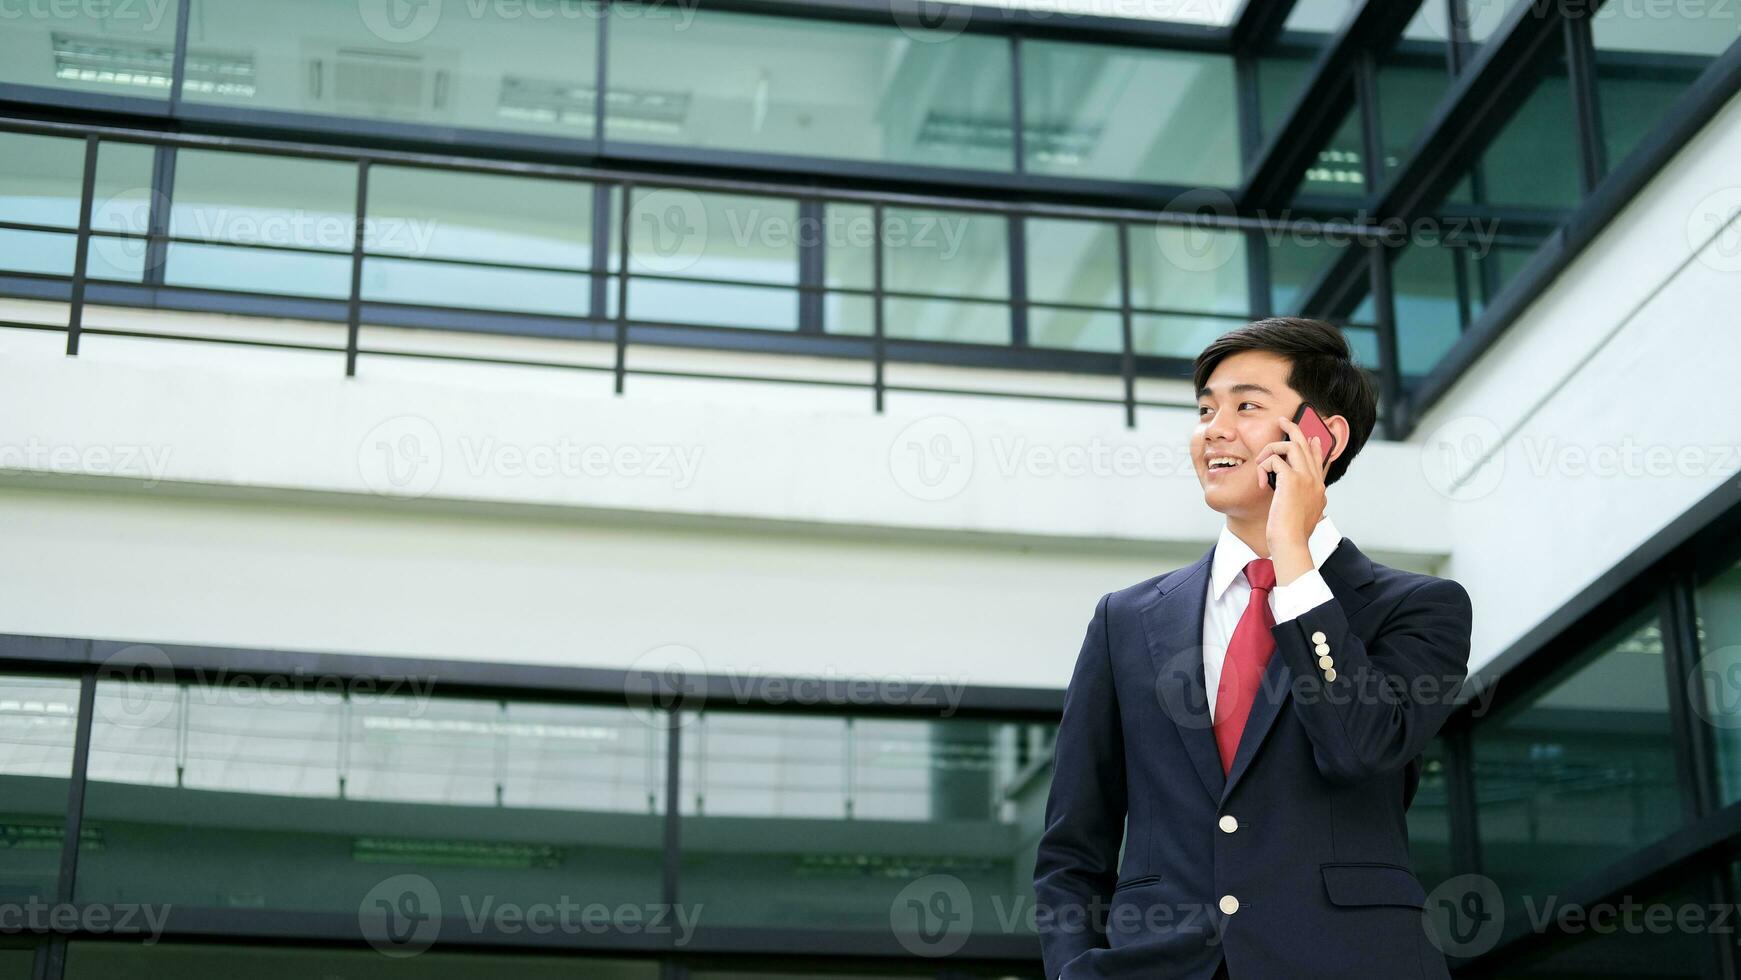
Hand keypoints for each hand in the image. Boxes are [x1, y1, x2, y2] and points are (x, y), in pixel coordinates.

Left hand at [1254, 414, 1327, 583]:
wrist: (1291, 544)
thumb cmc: (1292, 536)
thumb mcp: (1302, 517)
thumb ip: (1301, 503)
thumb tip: (1294, 496)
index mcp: (1318, 489)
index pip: (1319, 461)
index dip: (1316, 446)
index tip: (1313, 438)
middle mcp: (1315, 481)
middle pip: (1307, 445)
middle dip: (1294, 429)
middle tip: (1282, 420)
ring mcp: (1305, 478)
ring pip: (1291, 446)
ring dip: (1272, 449)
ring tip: (1261, 461)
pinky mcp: (1291, 480)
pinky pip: (1275, 460)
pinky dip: (1264, 468)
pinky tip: (1260, 483)